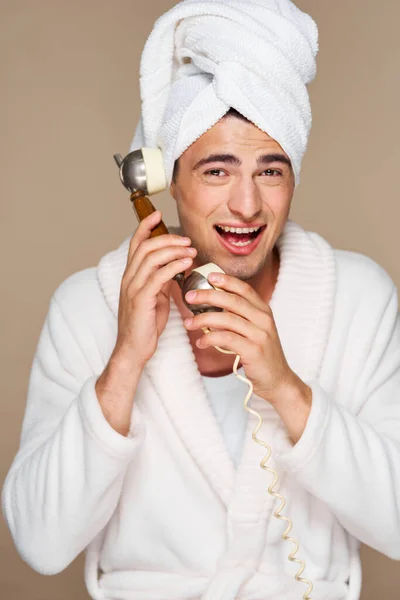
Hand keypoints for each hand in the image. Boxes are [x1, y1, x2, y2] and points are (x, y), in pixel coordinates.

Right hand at [114, 210, 196, 368]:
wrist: (133, 350)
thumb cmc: (145, 326)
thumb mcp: (155, 297)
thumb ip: (161, 280)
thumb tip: (176, 267)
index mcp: (130, 276)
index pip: (135, 244)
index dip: (145, 226)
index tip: (157, 214)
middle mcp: (129, 278)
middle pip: (145, 247)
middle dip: (166, 237)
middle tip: (186, 239)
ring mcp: (133, 288)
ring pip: (151, 258)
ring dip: (173, 250)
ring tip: (191, 250)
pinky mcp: (141, 299)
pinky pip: (158, 276)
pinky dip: (173, 266)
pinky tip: (187, 264)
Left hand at [183, 271, 297, 402]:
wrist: (277, 380)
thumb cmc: (261, 354)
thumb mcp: (255, 330)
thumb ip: (239, 317)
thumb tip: (212, 305)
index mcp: (264, 311)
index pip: (244, 289)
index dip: (227, 280)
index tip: (209, 276)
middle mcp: (264, 320)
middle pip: (232, 301)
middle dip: (208, 296)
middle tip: (189, 297)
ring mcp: (260, 335)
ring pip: (227, 319)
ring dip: (203, 319)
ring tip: (189, 323)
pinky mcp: (254, 350)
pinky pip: (227, 339)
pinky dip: (210, 339)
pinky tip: (200, 342)